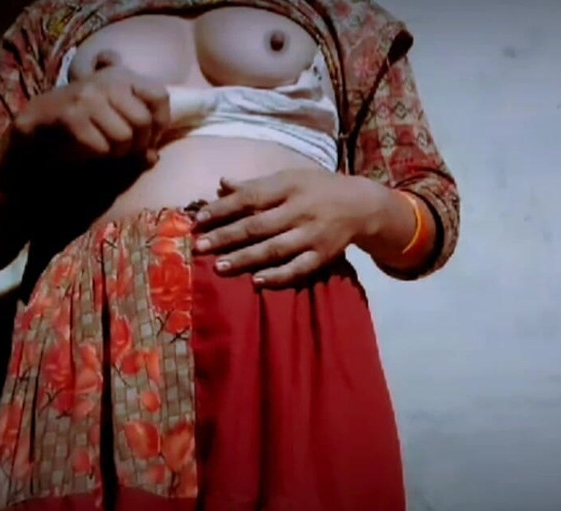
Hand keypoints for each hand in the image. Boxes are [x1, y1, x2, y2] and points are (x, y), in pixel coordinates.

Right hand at [9, 64, 169, 168]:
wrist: (32, 127)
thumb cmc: (78, 125)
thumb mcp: (111, 124)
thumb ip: (136, 137)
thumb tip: (153, 158)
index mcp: (120, 76)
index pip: (159, 95)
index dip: (160, 123)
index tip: (148, 140)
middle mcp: (106, 81)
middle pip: (142, 121)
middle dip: (137, 145)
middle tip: (124, 152)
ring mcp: (87, 96)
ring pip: (123, 136)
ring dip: (116, 154)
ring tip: (103, 149)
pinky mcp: (70, 115)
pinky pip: (101, 147)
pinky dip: (98, 157)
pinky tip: (87, 151)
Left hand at [192, 169, 386, 287]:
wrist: (362, 204)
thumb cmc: (317, 189)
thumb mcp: (290, 178)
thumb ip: (257, 185)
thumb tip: (222, 183)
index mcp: (289, 186)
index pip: (250, 197)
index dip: (222, 209)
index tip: (198, 220)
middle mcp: (300, 210)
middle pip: (258, 225)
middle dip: (226, 236)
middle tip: (199, 247)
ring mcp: (312, 235)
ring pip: (274, 249)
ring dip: (245, 258)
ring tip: (219, 267)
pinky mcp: (323, 256)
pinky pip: (298, 269)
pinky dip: (278, 276)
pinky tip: (256, 282)